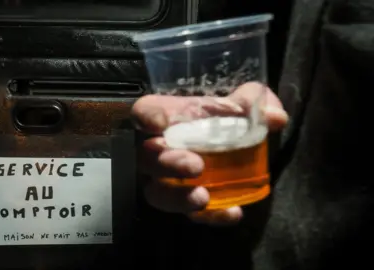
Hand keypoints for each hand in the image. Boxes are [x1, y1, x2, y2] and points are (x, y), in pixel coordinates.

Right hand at [131, 82, 288, 224]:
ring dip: (176, 197)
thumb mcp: (242, 105)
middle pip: (145, 158)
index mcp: (168, 118)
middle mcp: (161, 149)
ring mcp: (168, 179)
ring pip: (155, 193)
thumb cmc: (227, 118)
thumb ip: (255, 103)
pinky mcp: (185, 201)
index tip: (157, 123)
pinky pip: (188, 215)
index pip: (144, 112)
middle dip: (166, 163)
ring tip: (202, 197)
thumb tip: (275, 117)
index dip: (146, 117)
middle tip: (195, 166)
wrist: (233, 144)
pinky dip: (210, 216)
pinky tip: (232, 212)